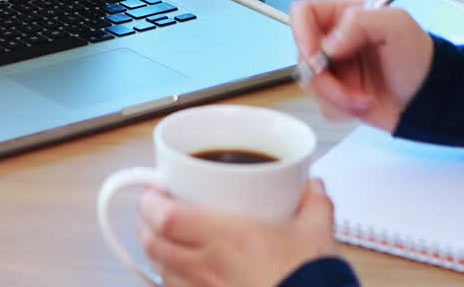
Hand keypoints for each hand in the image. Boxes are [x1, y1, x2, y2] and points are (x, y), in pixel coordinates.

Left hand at [138, 180, 336, 286]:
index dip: (150, 203)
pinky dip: (174, 282)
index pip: (166, 217)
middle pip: (153, 245)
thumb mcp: (316, 233)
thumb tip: (312, 186)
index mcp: (227, 237)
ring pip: (161, 273)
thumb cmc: (308, 278)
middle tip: (155, 214)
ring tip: (167, 242)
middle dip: (147, 227)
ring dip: (158, 255)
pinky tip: (185, 276)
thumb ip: (314, 203)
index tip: (154, 192)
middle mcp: (208, 267)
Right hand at [290, 0, 433, 132]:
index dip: (301, 33)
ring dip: (337, 96)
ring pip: (310, 83)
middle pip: (302, 54)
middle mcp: (335, 40)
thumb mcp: (397, 26)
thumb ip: (360, 22)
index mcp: (345, 15)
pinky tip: (365, 103)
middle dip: (324, 77)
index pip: (303, 12)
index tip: (317, 57)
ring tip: (365, 98)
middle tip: (346, 87)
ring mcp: (334, 68)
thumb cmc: (421, 58)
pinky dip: (342, 108)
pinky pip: (322, 104)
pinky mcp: (336, 93)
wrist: (430, 99)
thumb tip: (328, 45)